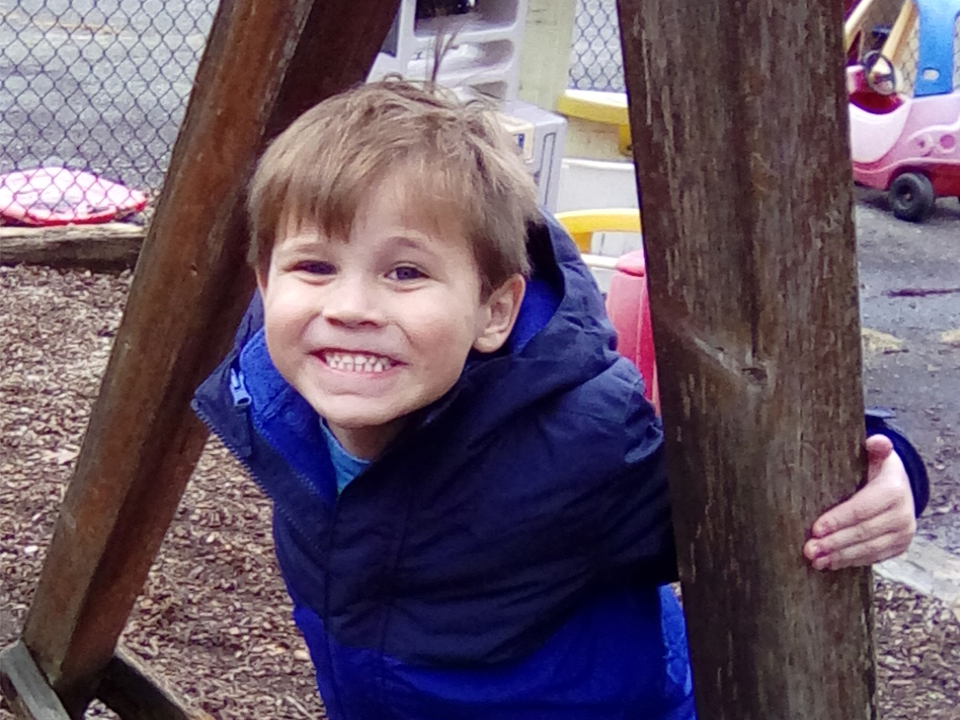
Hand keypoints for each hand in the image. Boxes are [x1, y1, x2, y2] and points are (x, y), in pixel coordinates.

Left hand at [803, 434, 915, 570]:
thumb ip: (876, 448)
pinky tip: (831, 563)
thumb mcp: (876, 455)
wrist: (900, 485)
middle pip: (864, 533)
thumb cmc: (877, 468)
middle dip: (834, 543)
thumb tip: (876, 440)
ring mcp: (903, 533)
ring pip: (869, 549)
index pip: (862, 509)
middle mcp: (903, 514)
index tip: (815, 528)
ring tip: (816, 560)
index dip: (838, 520)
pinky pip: (874, 558)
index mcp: (894, 490)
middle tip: (809, 549)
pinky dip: (852, 561)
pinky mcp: (900, 547)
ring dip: (840, 556)